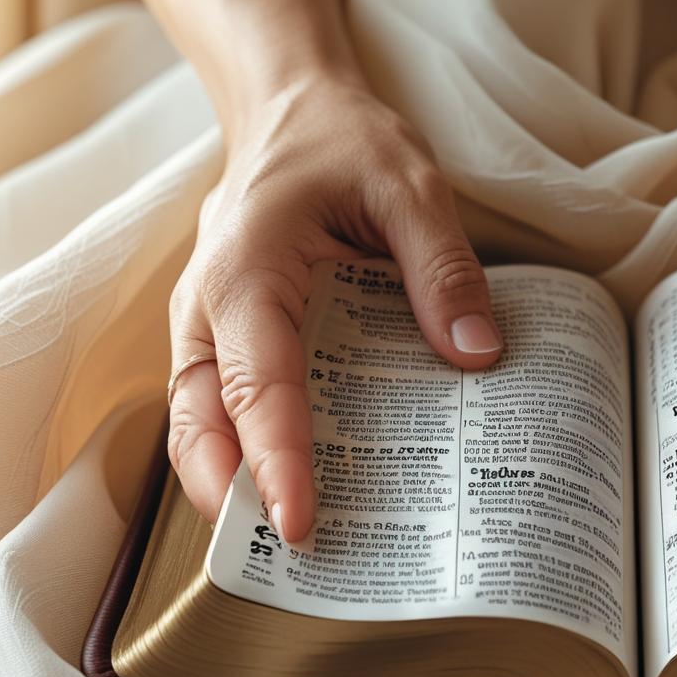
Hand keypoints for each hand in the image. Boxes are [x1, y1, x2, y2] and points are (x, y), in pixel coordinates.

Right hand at [167, 79, 502, 541]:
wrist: (293, 116)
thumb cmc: (344, 146)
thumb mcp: (410, 186)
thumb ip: (441, 266)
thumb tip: (476, 355)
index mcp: (247, 268)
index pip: (255, 379)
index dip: (275, 455)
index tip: (299, 520)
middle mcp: (211, 308)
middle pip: (201, 419)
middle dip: (233, 494)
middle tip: (289, 559)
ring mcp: (212, 329)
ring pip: (200, 422)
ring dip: (232, 485)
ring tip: (290, 551)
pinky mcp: (232, 342)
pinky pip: (228, 407)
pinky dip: (250, 453)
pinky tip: (304, 489)